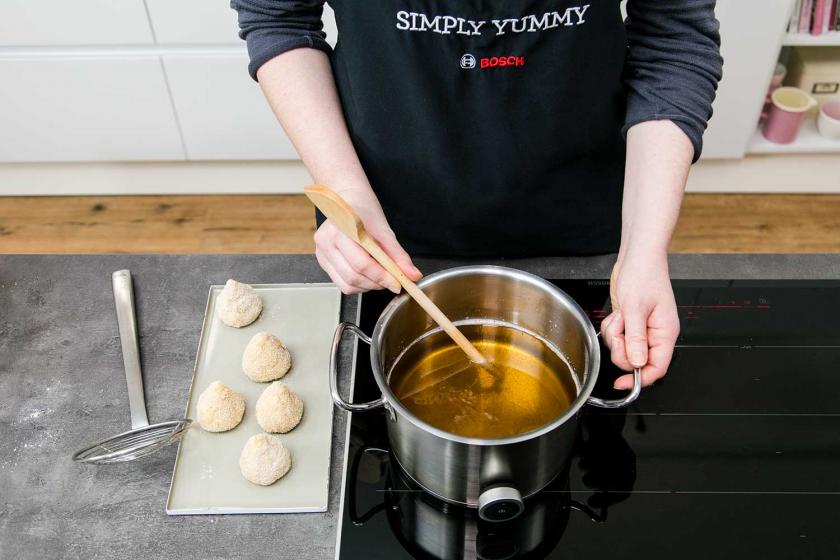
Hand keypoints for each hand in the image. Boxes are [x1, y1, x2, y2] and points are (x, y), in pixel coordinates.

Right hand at [314, 186, 421, 293]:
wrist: (348, 201)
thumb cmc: (364, 211)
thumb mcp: (384, 231)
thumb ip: (398, 255)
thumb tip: (412, 275)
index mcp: (341, 229)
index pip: (362, 263)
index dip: (382, 277)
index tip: (397, 283)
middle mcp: (326, 241)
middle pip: (354, 276)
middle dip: (377, 283)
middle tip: (392, 281)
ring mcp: (321, 252)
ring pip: (347, 284)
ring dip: (368, 286)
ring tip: (380, 277)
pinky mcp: (321, 261)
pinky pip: (341, 283)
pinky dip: (358, 285)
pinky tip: (367, 276)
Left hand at [601, 254, 678, 389]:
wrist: (637, 257)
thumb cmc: (643, 275)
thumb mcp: (635, 308)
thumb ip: (635, 338)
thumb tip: (636, 363)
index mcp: (665, 333)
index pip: (657, 368)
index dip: (640, 379)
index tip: (621, 384)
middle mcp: (656, 335)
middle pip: (636, 361)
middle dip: (621, 350)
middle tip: (619, 331)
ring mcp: (643, 330)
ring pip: (623, 350)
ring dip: (615, 336)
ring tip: (620, 317)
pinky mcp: (631, 324)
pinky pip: (617, 337)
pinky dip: (612, 328)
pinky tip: (617, 314)